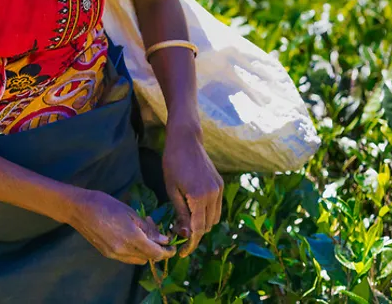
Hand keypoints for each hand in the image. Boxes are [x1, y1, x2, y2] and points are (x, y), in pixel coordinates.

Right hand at [69, 189, 176, 264]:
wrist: (79, 209)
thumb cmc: (106, 204)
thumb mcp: (130, 212)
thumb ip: (147, 228)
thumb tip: (163, 239)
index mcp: (131, 238)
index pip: (155, 253)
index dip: (167, 252)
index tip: (172, 247)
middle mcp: (123, 250)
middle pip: (148, 258)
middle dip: (157, 249)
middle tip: (158, 234)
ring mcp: (114, 254)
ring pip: (138, 259)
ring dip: (146, 251)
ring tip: (145, 234)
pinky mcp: (107, 254)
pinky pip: (127, 257)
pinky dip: (135, 251)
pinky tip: (133, 237)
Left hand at [162, 124, 223, 256]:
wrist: (186, 140)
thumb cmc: (173, 163)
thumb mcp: (172, 190)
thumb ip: (180, 213)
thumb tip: (185, 234)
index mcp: (199, 197)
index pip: (198, 229)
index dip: (191, 244)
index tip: (182, 252)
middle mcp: (213, 194)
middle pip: (208, 226)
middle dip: (195, 233)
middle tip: (179, 232)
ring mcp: (219, 189)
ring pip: (214, 218)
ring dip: (202, 223)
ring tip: (185, 220)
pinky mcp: (220, 184)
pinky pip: (217, 206)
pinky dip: (207, 212)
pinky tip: (193, 208)